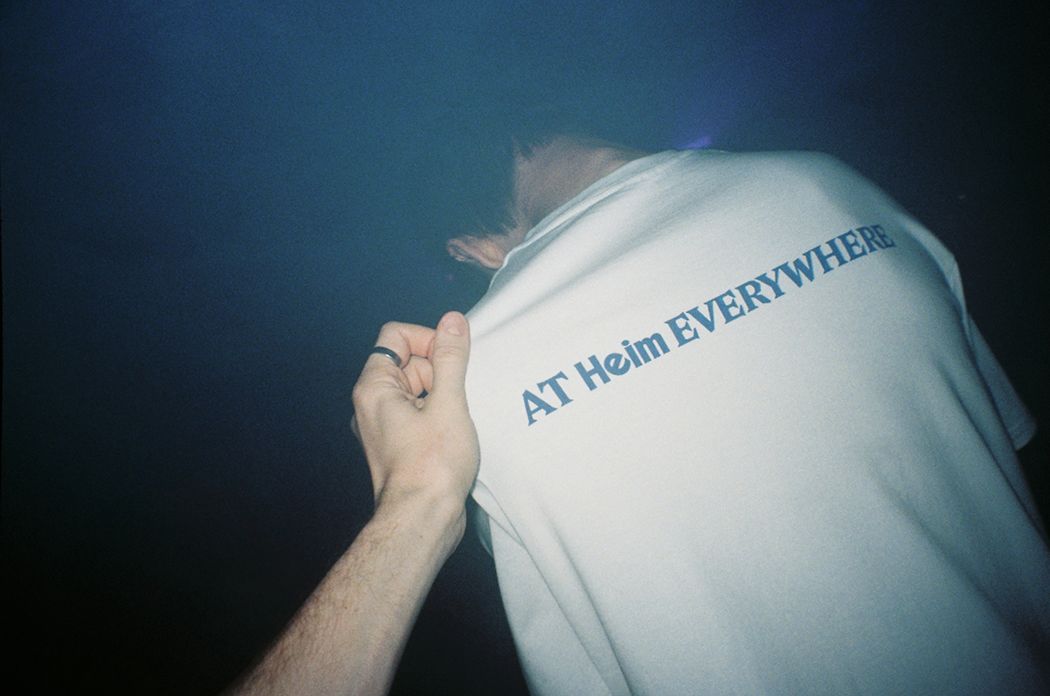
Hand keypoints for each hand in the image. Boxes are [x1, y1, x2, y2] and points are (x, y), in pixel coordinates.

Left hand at [351, 311, 478, 540]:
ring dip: (443, 395)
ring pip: (416, 390)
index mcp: (374, 387)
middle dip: (440, 370)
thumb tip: (452, 321)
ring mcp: (383, 427)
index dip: (428, 339)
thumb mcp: (449, 403)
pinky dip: (439, 415)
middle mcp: (371, 404)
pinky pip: (418, 414)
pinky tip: (457, 432)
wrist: (422, 520)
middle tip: (460, 395)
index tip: (453, 360)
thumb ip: (451, 358)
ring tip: (459, 417)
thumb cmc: (432, 465)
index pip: (395, 336)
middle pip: (408, 362)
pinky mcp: (398, 446)